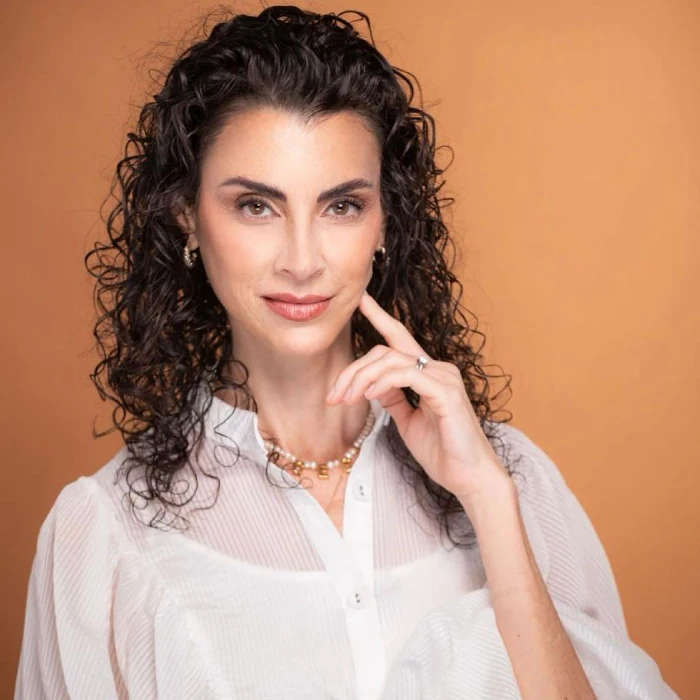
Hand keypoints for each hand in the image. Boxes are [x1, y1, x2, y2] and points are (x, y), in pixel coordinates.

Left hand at [326, 290, 509, 506]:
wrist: (469, 477)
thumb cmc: (442, 451)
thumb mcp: (407, 421)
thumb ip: (393, 398)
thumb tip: (373, 384)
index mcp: (429, 373)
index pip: (400, 339)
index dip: (380, 317)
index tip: (360, 300)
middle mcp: (438, 369)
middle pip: (385, 350)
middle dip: (353, 369)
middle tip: (333, 395)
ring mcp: (444, 377)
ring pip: (391, 359)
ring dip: (361, 378)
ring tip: (345, 399)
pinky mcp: (446, 392)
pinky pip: (405, 375)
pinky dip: (382, 382)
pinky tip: (367, 396)